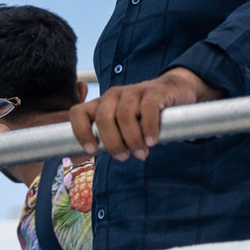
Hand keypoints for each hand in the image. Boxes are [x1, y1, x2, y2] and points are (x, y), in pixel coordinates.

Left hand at [69, 68, 216, 160]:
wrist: (172, 92)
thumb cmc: (141, 115)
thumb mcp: (119, 125)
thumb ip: (103, 139)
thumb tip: (79, 158)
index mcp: (100, 103)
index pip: (78, 112)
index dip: (81, 132)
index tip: (93, 151)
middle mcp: (113, 95)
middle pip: (103, 118)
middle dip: (112, 142)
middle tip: (123, 157)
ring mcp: (133, 91)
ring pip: (124, 115)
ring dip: (132, 139)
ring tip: (141, 153)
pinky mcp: (154, 92)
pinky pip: (148, 109)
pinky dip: (148, 128)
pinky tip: (151, 141)